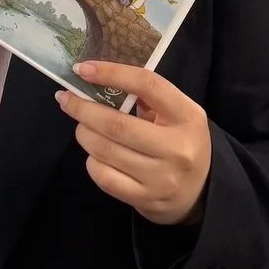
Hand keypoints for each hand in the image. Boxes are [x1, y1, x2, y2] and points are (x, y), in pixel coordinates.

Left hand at [55, 62, 211, 225]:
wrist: (201, 191)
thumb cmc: (181, 141)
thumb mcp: (178, 114)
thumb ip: (147, 97)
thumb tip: (98, 78)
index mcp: (188, 116)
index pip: (147, 85)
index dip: (112, 73)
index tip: (83, 69)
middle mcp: (177, 148)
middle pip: (117, 124)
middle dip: (83, 109)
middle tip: (66, 100)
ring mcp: (161, 178)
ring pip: (105, 150)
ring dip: (84, 133)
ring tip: (81, 126)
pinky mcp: (146, 200)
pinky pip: (104, 177)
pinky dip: (92, 161)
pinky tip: (94, 154)